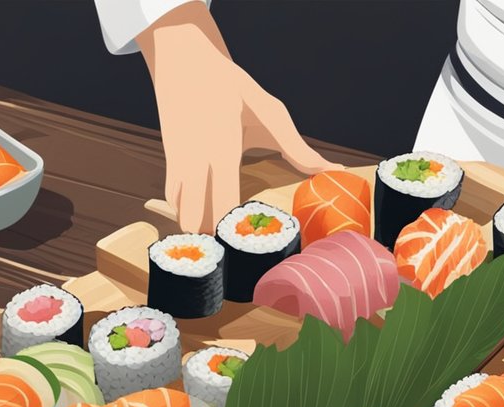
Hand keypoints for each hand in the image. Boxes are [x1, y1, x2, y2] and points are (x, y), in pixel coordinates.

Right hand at [138, 3, 337, 232]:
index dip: (235, 231)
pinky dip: (187, 212)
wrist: (184, 62)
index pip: (224, 204)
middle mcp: (195, 162)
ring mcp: (177, 164)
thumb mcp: (270, 112)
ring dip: (200, 227)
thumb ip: (299, 149)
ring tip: (225, 237)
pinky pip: (173, 202)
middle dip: (215, 240)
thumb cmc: (231, 87)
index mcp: (222, 150)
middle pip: (197, 221)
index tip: (254, 245)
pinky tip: (206, 215)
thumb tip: (335, 170)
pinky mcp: (168, 163)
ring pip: (181, 215)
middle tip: (240, 249)